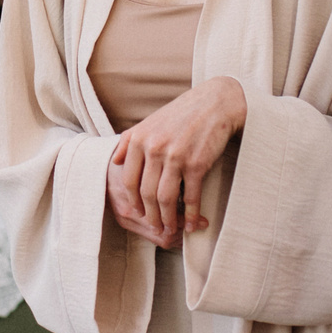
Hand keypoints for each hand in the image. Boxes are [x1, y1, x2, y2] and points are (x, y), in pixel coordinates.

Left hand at [106, 77, 245, 245]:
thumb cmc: (183, 113)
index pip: (129, 180)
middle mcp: (154, 148)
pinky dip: (189, 214)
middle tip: (155, 227)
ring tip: (170, 229)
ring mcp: (175, 157)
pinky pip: (190, 196)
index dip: (133, 201)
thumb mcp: (151, 122)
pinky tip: (190, 224)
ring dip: (167, 219)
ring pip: (165, 198)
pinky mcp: (197, 163)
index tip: (138, 212)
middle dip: (150, 216)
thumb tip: (115, 161)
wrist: (216, 103)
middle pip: (146, 193)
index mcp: (139, 139)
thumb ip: (129, 141)